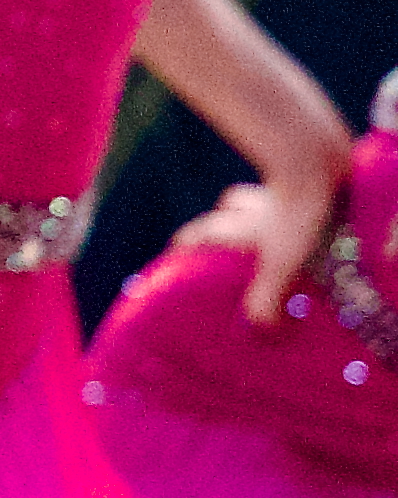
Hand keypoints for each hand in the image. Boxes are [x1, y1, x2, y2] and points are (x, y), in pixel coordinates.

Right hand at [172, 169, 345, 324]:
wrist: (320, 169)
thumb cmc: (298, 218)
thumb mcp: (281, 265)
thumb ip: (266, 297)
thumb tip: (259, 328)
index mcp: (233, 227)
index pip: (196, 235)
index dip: (185, 245)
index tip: (177, 253)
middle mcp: (250, 207)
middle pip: (227, 206)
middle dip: (222, 219)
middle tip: (225, 231)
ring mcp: (277, 193)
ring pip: (256, 196)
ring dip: (254, 206)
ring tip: (265, 222)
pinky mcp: (304, 182)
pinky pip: (287, 190)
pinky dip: (287, 200)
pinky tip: (302, 212)